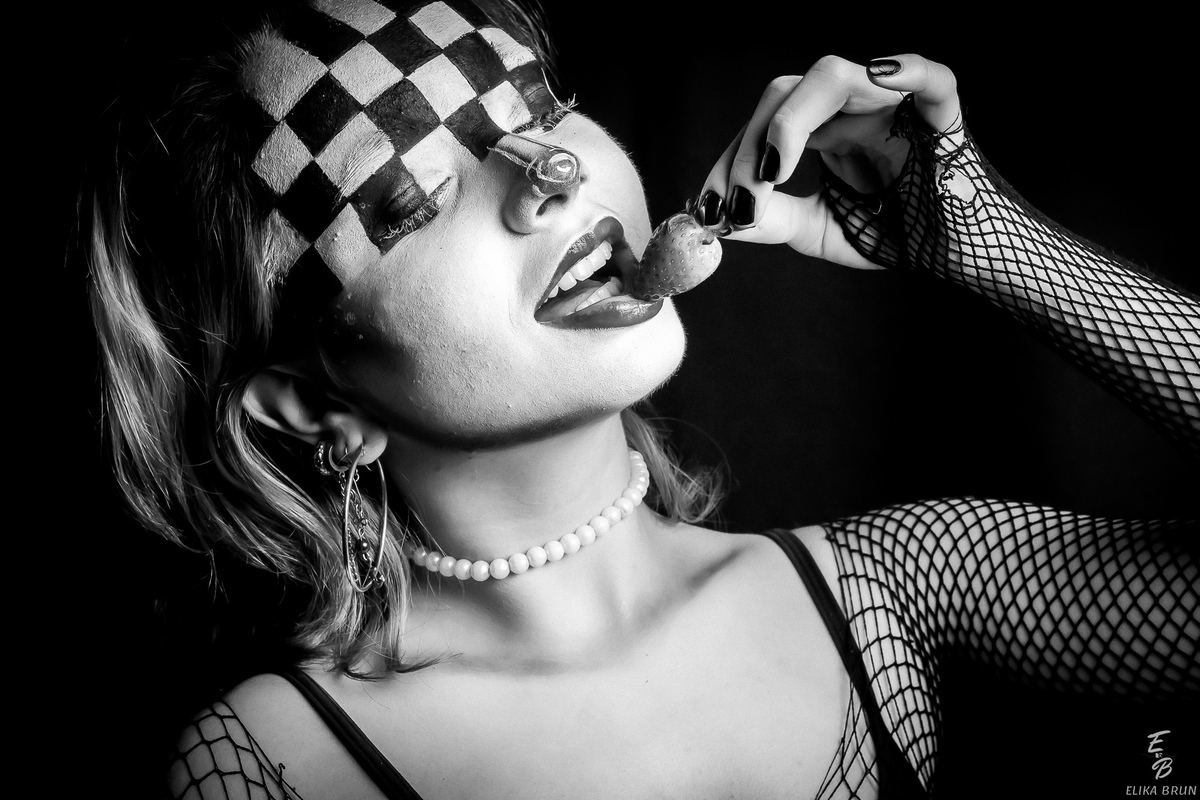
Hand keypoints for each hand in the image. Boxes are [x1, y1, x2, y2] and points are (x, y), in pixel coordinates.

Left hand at [701, 53, 962, 268]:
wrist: (956, 254)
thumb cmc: (898, 234)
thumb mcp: (822, 231)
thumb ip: (777, 219)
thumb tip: (722, 214)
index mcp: (822, 129)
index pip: (762, 126)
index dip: (729, 162)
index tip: (708, 209)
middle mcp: (850, 108)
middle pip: (782, 93)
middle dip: (748, 146)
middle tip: (738, 201)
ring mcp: (894, 105)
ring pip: (832, 77)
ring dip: (790, 121)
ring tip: (773, 170)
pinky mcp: (943, 115)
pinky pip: (932, 80)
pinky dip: (910, 71)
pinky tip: (881, 79)